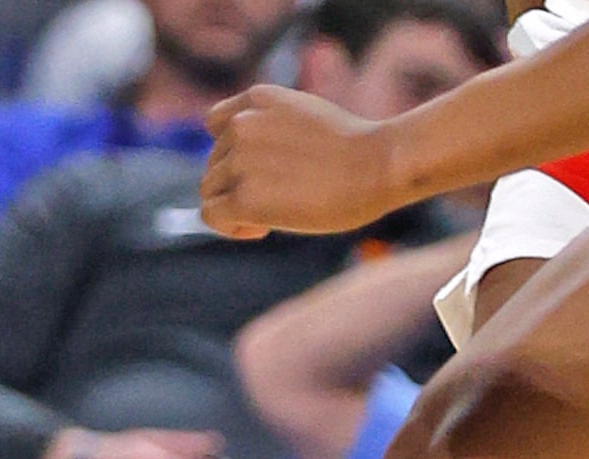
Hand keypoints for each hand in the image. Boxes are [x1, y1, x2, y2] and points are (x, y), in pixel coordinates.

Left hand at [202, 86, 400, 237]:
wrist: (378, 166)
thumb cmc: (356, 150)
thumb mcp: (307, 116)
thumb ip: (273, 127)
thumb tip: (253, 165)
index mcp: (257, 98)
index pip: (216, 125)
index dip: (233, 151)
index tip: (261, 170)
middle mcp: (241, 125)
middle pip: (215, 164)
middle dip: (240, 184)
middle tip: (281, 199)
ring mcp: (239, 161)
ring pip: (210, 190)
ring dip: (235, 207)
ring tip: (273, 216)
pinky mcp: (244, 197)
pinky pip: (212, 216)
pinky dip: (229, 226)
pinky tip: (261, 229)